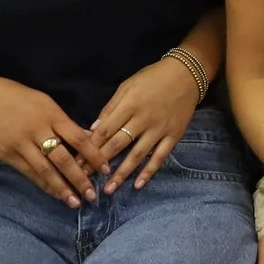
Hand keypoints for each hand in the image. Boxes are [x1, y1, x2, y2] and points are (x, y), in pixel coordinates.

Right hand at [0, 77, 106, 206]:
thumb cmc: (23, 100)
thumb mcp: (48, 104)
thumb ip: (68, 123)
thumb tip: (91, 138)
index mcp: (52, 116)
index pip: (77, 138)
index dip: (93, 155)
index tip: (106, 169)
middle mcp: (37, 131)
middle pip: (61, 158)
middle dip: (78, 178)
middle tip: (91, 195)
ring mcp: (21, 145)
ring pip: (44, 170)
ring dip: (61, 188)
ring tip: (75, 202)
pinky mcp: (8, 155)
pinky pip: (29, 173)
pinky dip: (44, 185)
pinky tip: (55, 194)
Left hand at [87, 58, 204, 193]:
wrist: (186, 74)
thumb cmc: (152, 78)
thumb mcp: (128, 85)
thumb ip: (111, 107)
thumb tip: (94, 129)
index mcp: (130, 104)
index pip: (106, 130)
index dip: (90, 147)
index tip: (77, 162)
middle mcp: (144, 119)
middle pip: (118, 144)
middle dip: (99, 163)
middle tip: (85, 180)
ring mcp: (160, 129)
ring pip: (137, 155)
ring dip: (122, 173)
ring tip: (108, 189)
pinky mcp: (174, 135)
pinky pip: (160, 156)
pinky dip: (149, 171)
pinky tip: (138, 185)